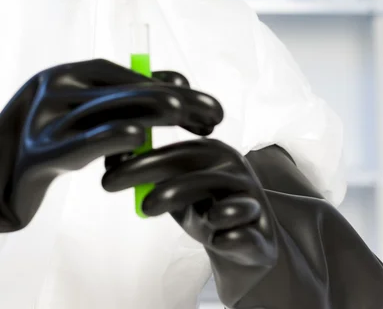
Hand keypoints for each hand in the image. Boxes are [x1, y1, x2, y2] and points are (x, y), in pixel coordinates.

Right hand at [0, 59, 222, 230]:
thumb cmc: (49, 141)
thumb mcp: (83, 112)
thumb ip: (123, 97)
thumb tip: (176, 83)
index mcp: (67, 73)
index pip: (126, 75)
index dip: (167, 84)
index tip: (201, 98)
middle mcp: (54, 87)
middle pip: (125, 90)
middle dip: (175, 99)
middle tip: (214, 112)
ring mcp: (44, 119)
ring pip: (109, 111)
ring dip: (155, 111)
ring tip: (192, 119)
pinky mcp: (38, 154)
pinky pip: (81, 143)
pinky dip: (111, 137)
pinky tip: (141, 137)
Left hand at [102, 138, 277, 307]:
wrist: (245, 243)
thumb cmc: (204, 208)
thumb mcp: (176, 188)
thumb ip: (151, 174)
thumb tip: (110, 158)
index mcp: (212, 154)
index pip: (177, 151)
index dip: (143, 159)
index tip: (108, 173)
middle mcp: (234, 171)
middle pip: (198, 171)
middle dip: (160, 180)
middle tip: (125, 194)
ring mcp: (251, 201)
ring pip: (228, 201)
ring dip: (194, 203)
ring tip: (154, 208)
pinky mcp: (261, 234)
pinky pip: (247, 234)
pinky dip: (232, 236)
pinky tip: (218, 238)